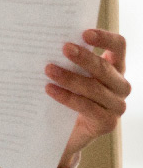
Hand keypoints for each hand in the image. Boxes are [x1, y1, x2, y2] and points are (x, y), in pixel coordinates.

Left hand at [45, 29, 130, 167]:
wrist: (64, 134)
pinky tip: (50, 89)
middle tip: (64, 48)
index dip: (105, 38)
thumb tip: (46, 41)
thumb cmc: (67, 96)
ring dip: (70, 77)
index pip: (119, 47)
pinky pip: (87, 106)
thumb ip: (68, 60)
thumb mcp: (70, 76)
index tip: (85, 33)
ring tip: (48, 69)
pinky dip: (67, 97)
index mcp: (115, 67)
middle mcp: (120, 85)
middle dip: (83, 57)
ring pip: (94, 88)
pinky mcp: (108, 123)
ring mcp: (117, 105)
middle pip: (104, 67)